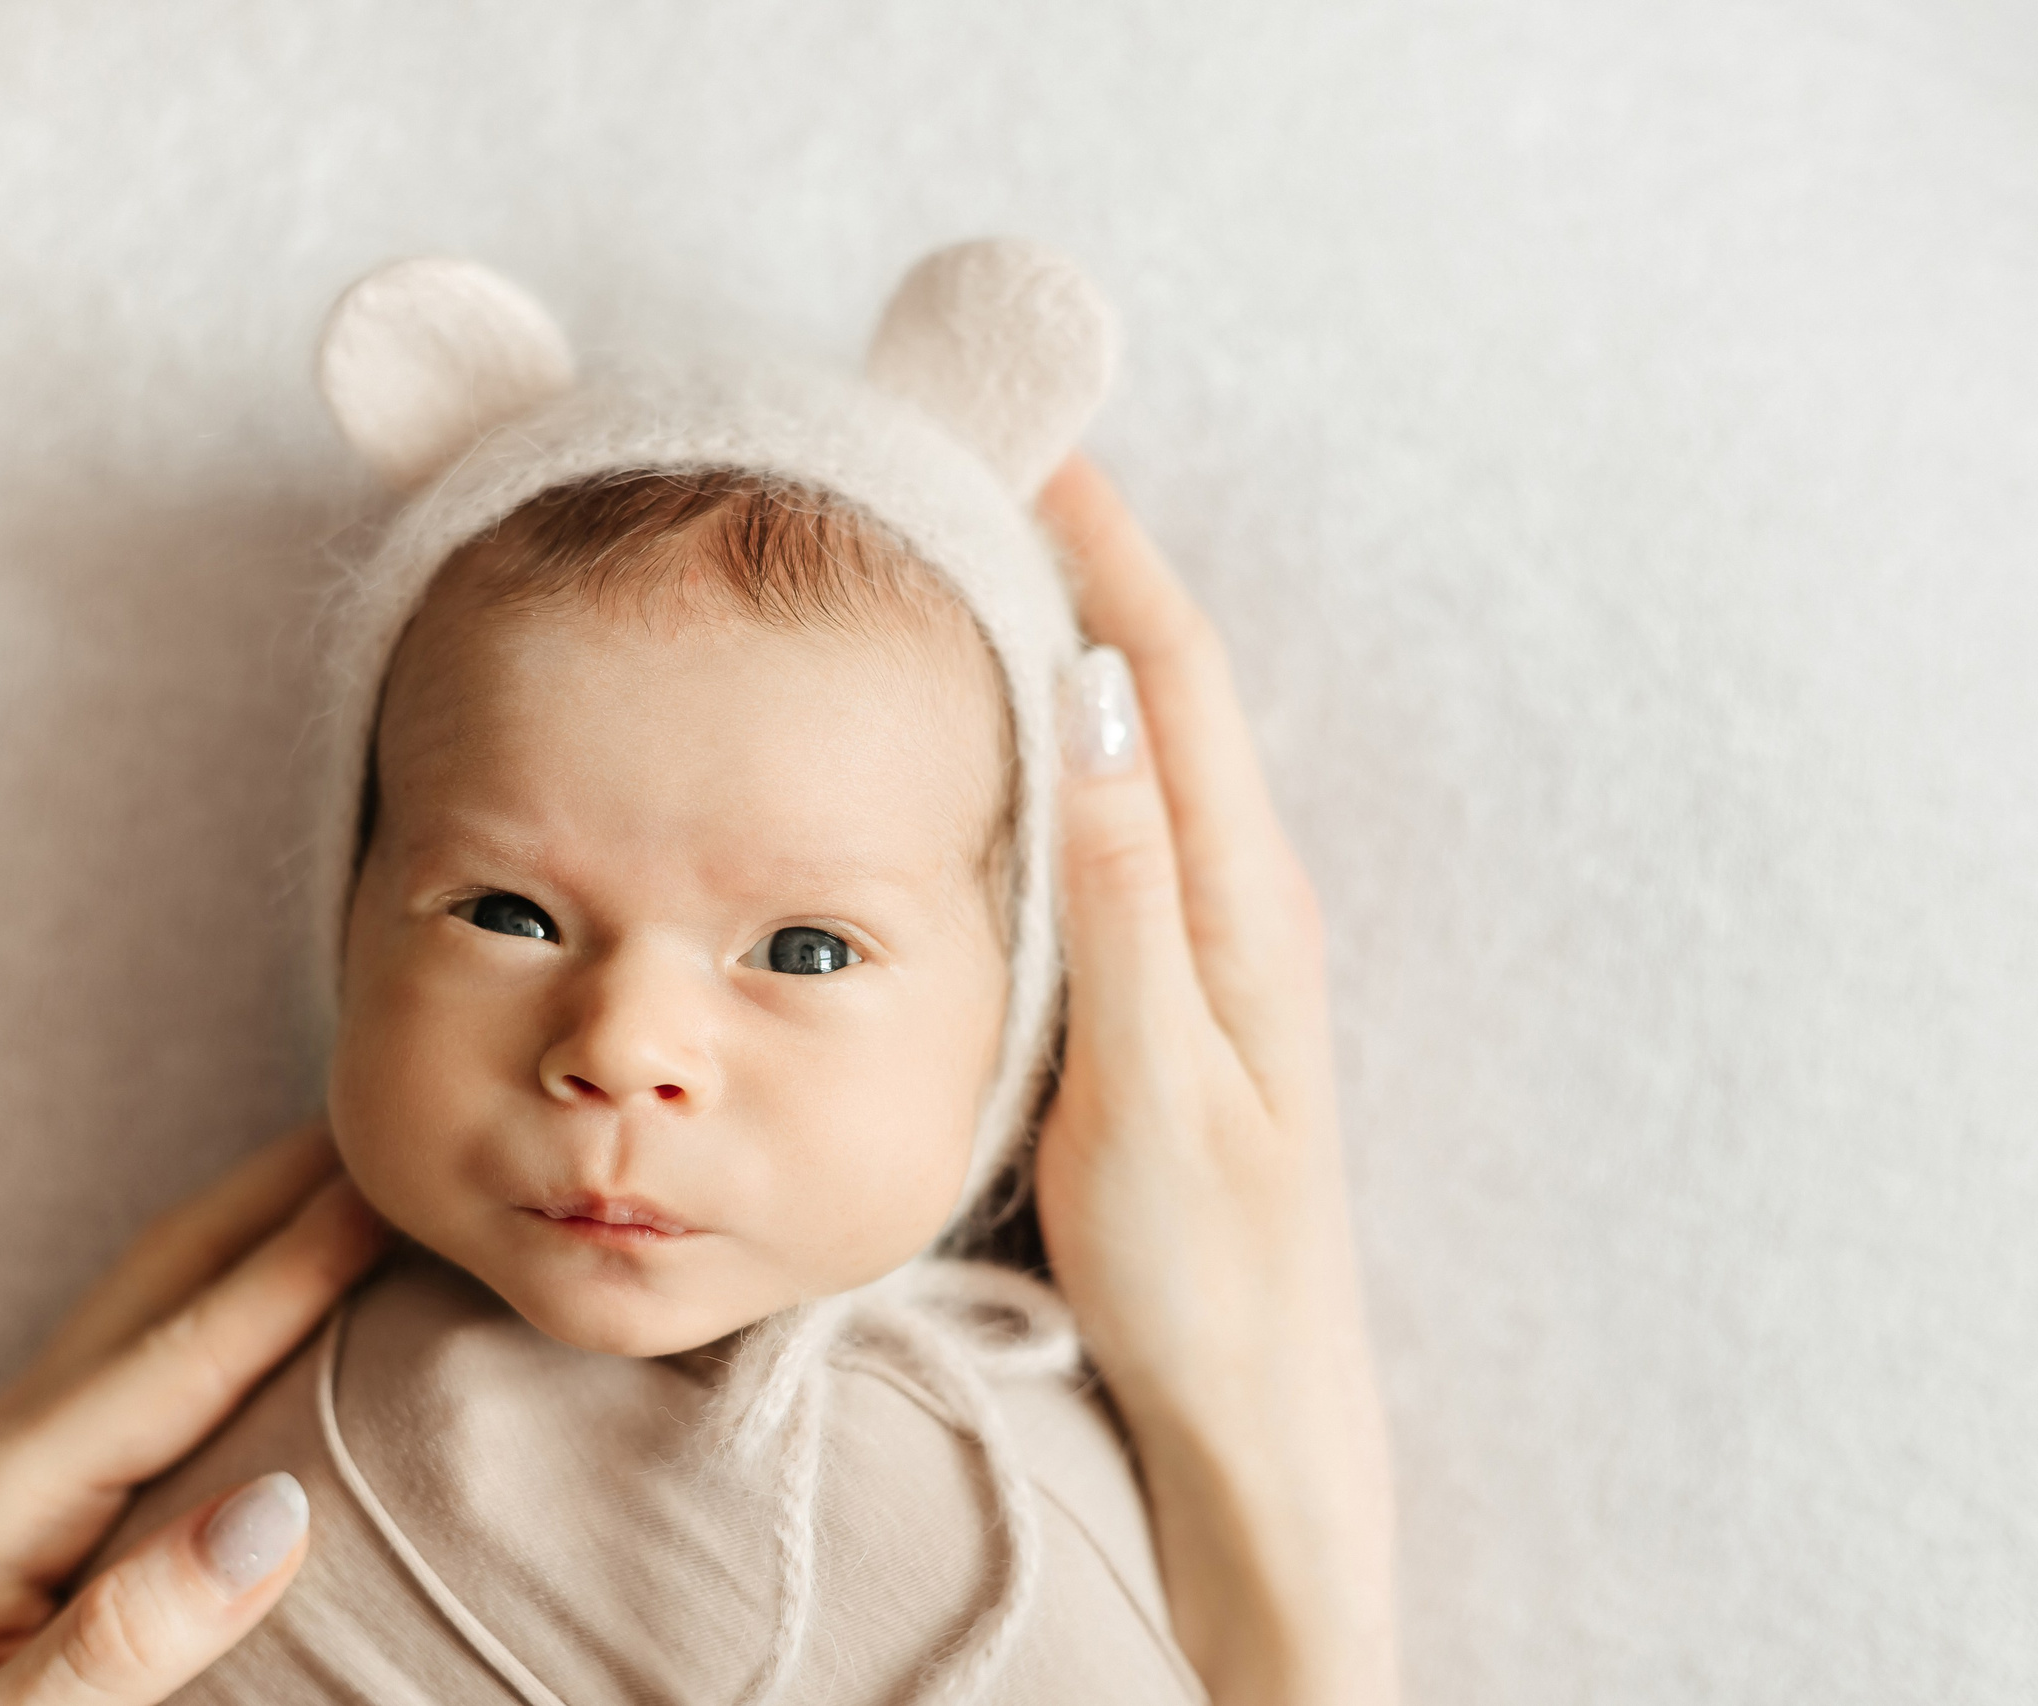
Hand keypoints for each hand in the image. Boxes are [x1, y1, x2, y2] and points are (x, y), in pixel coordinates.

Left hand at [0, 1125, 386, 1705]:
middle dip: (275, 1189)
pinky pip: (149, 1360)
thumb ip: (128, 1636)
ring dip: (254, 1226)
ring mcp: (5, 1472)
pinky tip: (277, 1303)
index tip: (390, 1185)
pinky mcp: (26, 1503)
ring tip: (351, 1175)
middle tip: (384, 1120)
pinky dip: (229, 1299)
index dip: (297, 1263)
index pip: (183, 1351)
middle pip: (159, 1278)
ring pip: (151, 1303)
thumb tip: (273, 1513)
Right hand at [1032, 456, 1400, 1705]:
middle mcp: (1242, 894)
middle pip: (1163, 683)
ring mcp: (1216, 935)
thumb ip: (1123, 894)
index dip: (1106, 547)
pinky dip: (1070, 736)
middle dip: (1086, 562)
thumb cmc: (1208, 1270)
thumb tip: (1096, 695)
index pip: (1170, 674)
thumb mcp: (1152, 1085)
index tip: (1027, 441)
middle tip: (981, 472)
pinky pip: (1125, 812)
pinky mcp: (1181, 980)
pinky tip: (1008, 734)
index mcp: (1242, 901)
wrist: (1257, 1409)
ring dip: (1076, 639)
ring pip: (1143, 743)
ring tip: (978, 564)